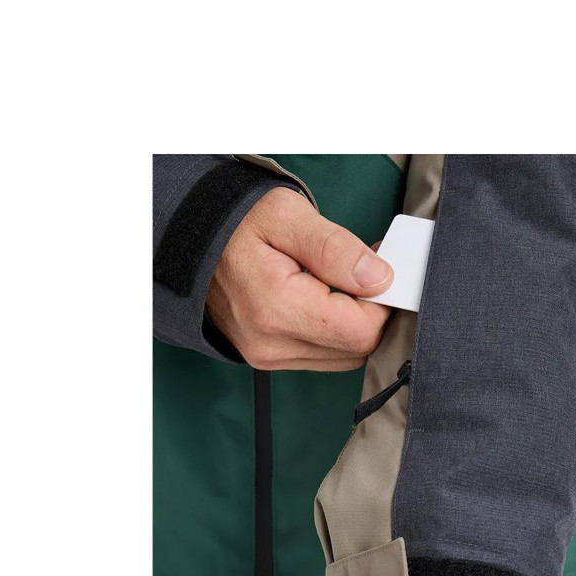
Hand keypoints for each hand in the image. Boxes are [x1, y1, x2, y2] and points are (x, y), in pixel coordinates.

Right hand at [207, 185, 393, 369]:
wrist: (192, 243)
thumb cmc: (238, 224)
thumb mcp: (288, 216)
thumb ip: (336, 249)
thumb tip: (379, 279)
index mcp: (276, 307)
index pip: (361, 330)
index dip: (383, 302)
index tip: (380, 270)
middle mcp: (271, 343)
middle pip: (357, 348)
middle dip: (372, 312)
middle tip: (363, 272)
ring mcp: (268, 356)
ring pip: (344, 357)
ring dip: (354, 323)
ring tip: (338, 282)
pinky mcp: (269, 359)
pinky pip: (324, 356)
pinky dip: (334, 331)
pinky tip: (324, 299)